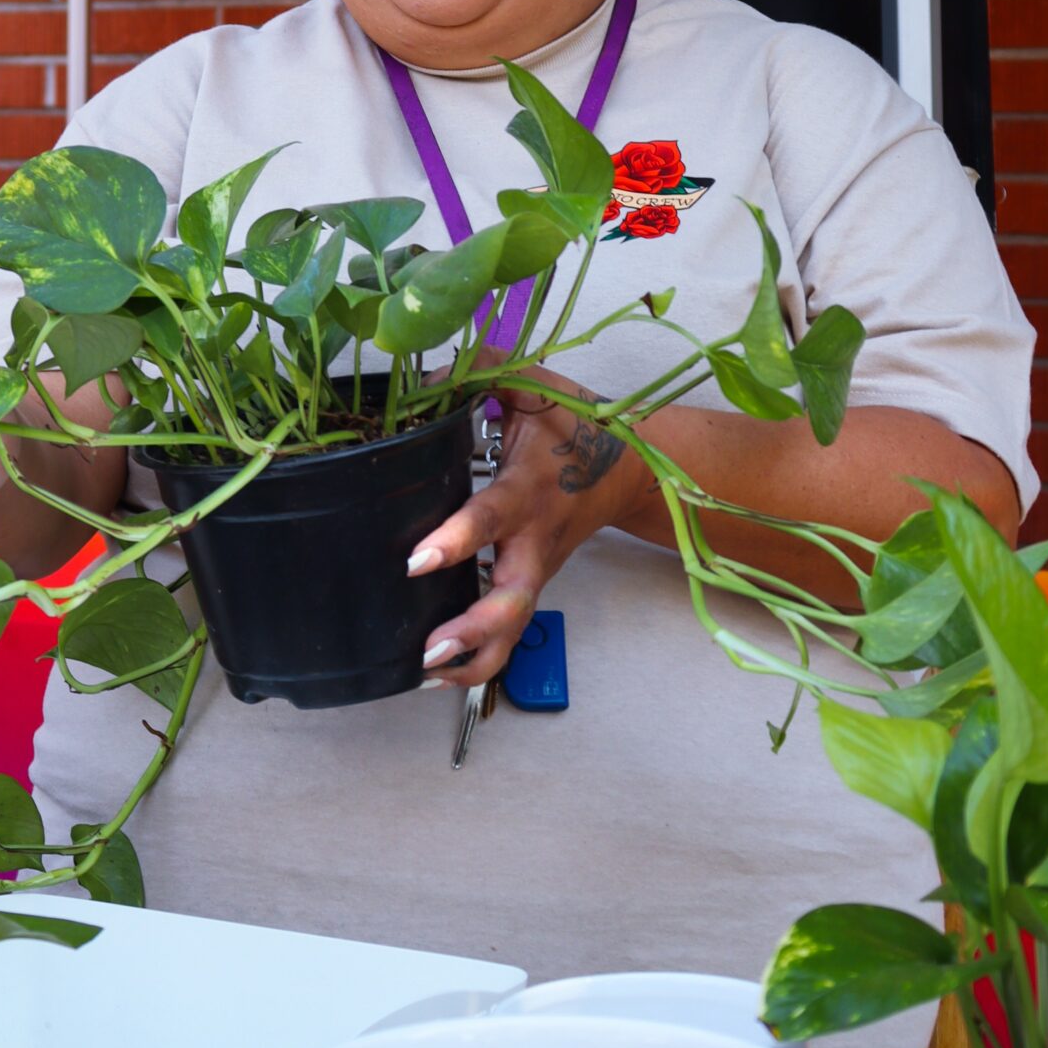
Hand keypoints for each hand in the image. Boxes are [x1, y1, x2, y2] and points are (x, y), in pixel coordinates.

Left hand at [408, 364, 652, 688]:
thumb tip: (423, 378)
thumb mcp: (534, 385)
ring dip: (474, 660)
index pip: (491, 518)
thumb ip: (482, 371)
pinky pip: (509, 630)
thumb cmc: (576, 427)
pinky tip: (433, 673)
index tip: (416, 560)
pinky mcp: (532, 585)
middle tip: (430, 647)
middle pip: (513, 600)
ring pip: (514, 629)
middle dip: (473, 629)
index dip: (457, 540)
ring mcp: (536, 570)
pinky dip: (477, 657)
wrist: (630, 469)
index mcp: (528, 491)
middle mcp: (534, 540)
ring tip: (424, 675)